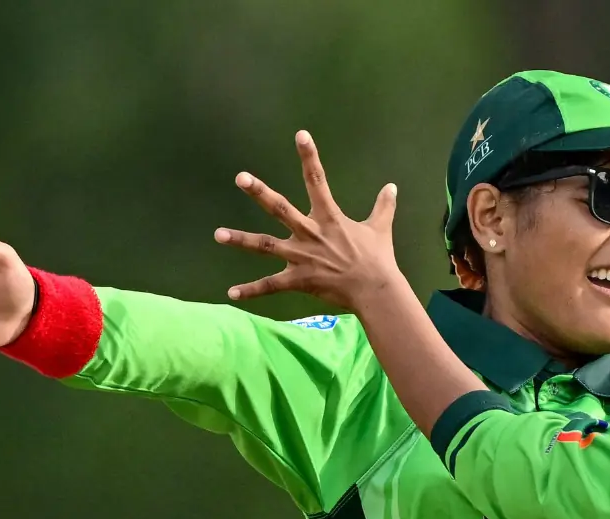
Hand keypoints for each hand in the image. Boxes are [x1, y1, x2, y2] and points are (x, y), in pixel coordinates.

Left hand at [215, 130, 400, 308]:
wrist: (376, 291)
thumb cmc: (379, 259)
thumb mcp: (381, 229)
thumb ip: (383, 206)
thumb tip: (392, 186)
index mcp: (329, 218)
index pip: (318, 181)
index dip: (309, 157)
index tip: (300, 135)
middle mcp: (311, 234)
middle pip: (281, 208)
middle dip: (260, 192)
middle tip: (241, 177)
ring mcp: (302, 257)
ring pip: (266, 246)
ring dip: (241, 240)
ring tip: (218, 235)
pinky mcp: (299, 279)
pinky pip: (271, 285)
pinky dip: (251, 290)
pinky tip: (231, 293)